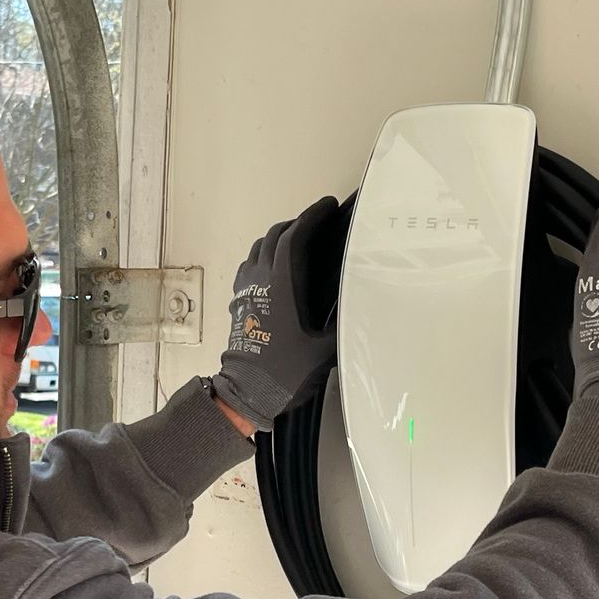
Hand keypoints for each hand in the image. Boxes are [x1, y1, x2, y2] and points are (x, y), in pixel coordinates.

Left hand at [210, 196, 349, 429]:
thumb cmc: (284, 371)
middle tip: (319, 222)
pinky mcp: (237, 299)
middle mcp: (260, 280)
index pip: (295, 236)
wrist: (245, 392)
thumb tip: (360, 302)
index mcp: (282, 285)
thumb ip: (343, 322)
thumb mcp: (324, 349)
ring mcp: (245, 288)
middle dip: (298, 222)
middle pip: (275, 235)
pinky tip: (276, 266)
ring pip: (259, 247)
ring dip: (279, 237)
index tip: (327, 206)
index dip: (312, 216)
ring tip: (300, 239)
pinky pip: (250, 264)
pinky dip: (264, 255)